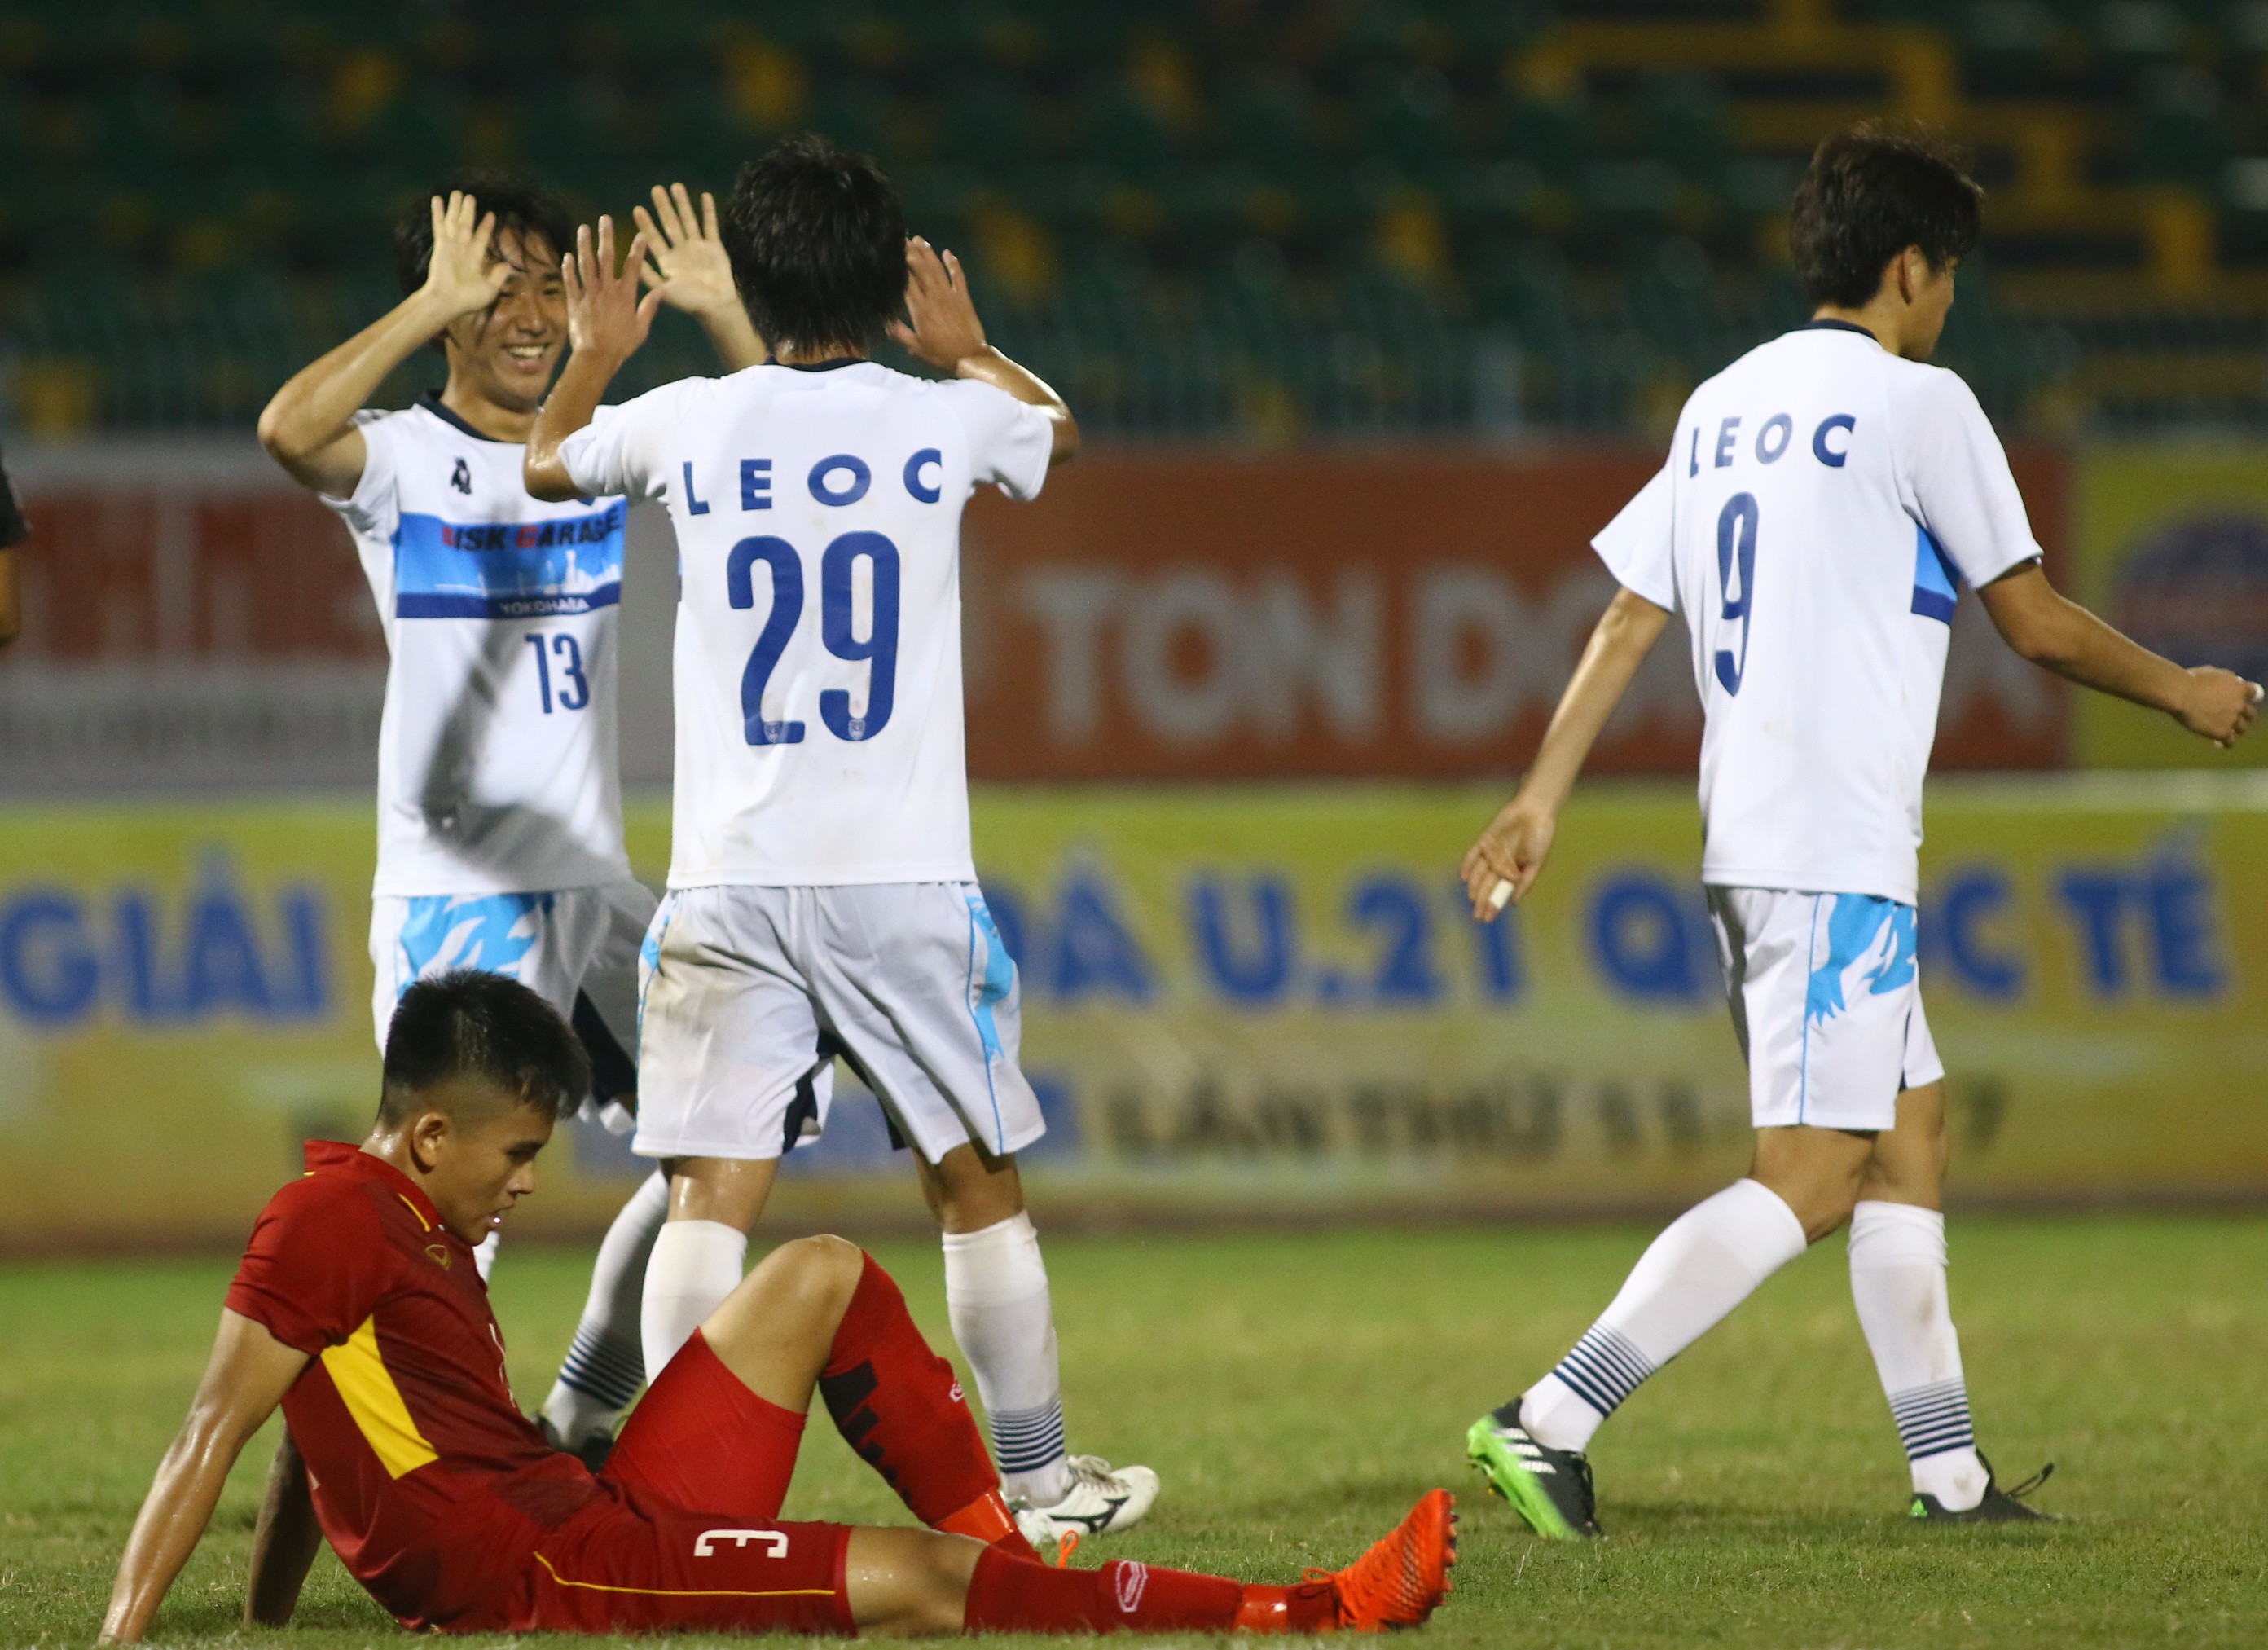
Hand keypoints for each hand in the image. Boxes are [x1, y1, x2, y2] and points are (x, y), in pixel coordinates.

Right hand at [419, 192, 511, 323]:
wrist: (448, 301)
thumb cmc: (468, 299)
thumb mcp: (490, 289)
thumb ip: (498, 276)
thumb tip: (508, 265)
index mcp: (475, 259)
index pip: (482, 237)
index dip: (486, 226)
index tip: (492, 214)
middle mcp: (463, 249)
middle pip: (467, 225)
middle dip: (469, 211)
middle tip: (470, 196)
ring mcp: (452, 245)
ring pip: (454, 221)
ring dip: (456, 207)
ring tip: (457, 192)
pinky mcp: (441, 244)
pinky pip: (440, 225)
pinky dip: (438, 212)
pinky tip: (437, 199)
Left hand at [563, 216, 660, 367]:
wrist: (596, 357)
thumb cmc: (621, 345)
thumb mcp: (641, 329)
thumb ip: (649, 308)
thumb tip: (660, 292)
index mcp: (625, 296)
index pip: (633, 266)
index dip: (638, 249)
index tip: (640, 235)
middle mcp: (606, 290)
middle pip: (606, 257)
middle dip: (606, 237)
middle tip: (604, 219)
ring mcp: (589, 294)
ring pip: (586, 265)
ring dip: (584, 245)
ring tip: (583, 229)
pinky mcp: (574, 302)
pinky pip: (571, 281)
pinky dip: (568, 268)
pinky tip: (567, 255)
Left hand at [634, 184, 740, 322]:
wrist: (718, 306)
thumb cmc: (691, 302)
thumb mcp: (667, 291)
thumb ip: (651, 277)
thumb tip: (634, 264)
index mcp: (668, 261)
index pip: (654, 238)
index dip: (646, 224)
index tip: (638, 209)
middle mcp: (681, 251)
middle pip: (670, 224)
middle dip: (663, 207)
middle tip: (655, 190)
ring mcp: (698, 247)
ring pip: (688, 220)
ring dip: (683, 204)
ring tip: (676, 186)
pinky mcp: (714, 247)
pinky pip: (710, 225)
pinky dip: (708, 211)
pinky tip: (705, 196)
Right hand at [888, 238, 987, 371]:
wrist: (970, 358)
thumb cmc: (941, 355)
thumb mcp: (916, 347)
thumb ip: (899, 333)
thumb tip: (885, 321)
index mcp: (921, 309)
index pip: (907, 281)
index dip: (898, 266)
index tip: (891, 255)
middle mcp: (935, 297)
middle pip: (921, 269)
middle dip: (911, 252)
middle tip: (902, 240)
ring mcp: (951, 296)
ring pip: (938, 268)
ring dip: (928, 253)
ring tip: (919, 240)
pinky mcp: (964, 298)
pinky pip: (958, 276)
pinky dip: (953, 263)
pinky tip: (947, 252)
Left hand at [1461, 793, 1557, 920]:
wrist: (1535, 810)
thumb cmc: (1540, 837)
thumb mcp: (1536, 862)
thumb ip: (1525, 882)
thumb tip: (1514, 903)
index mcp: (1514, 871)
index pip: (1500, 892)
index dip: (1493, 905)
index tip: (1487, 918)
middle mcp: (1500, 864)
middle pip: (1488, 886)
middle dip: (1483, 901)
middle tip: (1477, 916)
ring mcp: (1492, 853)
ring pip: (1479, 873)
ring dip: (1475, 887)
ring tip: (1473, 899)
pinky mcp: (1485, 841)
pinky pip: (1473, 855)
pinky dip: (1468, 865)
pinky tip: (1464, 878)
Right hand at [2177, 667, 2262, 747]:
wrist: (2180, 694)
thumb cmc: (2191, 680)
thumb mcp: (2212, 672)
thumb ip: (2225, 679)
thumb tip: (2230, 682)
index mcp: (2239, 687)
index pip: (2253, 693)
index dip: (2247, 696)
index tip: (2240, 698)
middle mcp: (2240, 704)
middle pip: (2250, 714)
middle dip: (2242, 715)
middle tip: (2231, 716)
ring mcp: (2232, 719)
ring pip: (2242, 729)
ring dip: (2234, 729)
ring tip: (2224, 731)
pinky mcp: (2223, 732)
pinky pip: (2229, 742)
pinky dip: (2224, 743)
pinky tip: (2217, 743)